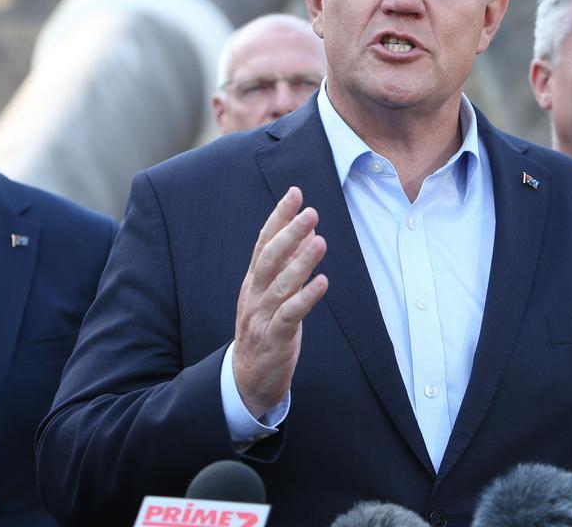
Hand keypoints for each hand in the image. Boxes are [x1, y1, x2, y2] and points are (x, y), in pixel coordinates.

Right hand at [232, 186, 328, 417]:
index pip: (264, 242)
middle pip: (270, 258)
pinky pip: (290, 316)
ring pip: (280, 285)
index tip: (295, 193)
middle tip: (311, 211)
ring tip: (320, 241)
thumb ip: (288, 265)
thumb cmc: (265, 330)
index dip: (278, 217)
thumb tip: (308, 233)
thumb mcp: (274, 295)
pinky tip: (323, 282)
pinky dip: (306, 298)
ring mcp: (261, 316)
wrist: (248, 379)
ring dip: (301, 262)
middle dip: (289, 233)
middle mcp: (255, 294)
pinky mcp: (273, 339)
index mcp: (254, 281)